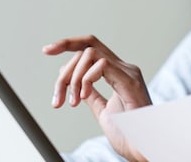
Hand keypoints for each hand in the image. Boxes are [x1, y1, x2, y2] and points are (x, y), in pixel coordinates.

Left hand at [43, 35, 150, 161]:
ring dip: (73, 77)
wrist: (144, 147)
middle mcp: (125, 68)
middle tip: (58, 95)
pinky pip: (102, 65)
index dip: (67, 44)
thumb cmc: (129, 134)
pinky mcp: (130, 81)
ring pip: (91, 53)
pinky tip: (83, 97)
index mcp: (119, 73)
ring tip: (72, 101)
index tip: (46, 51)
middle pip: (88, 46)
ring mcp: (129, 73)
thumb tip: (73, 77)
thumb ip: (90, 92)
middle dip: (66, 65)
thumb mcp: (103, 111)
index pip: (91, 48)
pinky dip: (86, 80)